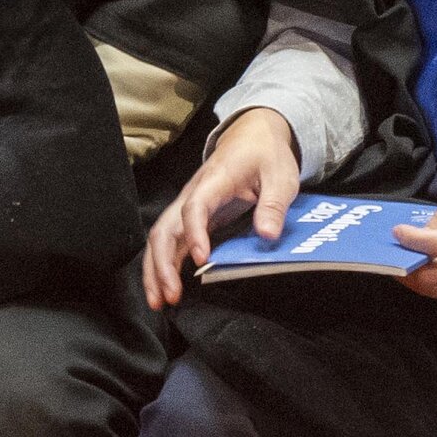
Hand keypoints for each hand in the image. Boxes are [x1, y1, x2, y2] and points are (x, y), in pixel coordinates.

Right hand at [141, 108, 298, 309]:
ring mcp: (188, 206)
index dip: (195, 232)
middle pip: (165, 228)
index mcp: (215, 180)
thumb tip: (267, 235)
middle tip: (169, 295)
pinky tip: (166, 289)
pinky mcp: (191, 217)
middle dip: (162, 263)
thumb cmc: (266, 154)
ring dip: (156, 269)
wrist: (253, 135)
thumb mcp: (281, 176)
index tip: (201, 258)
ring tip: (159, 302)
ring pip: (161, 238)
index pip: (195, 206)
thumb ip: (274, 204)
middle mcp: (193, 194)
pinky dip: (163, 266)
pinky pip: (170, 242)